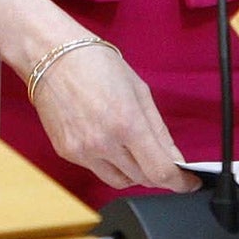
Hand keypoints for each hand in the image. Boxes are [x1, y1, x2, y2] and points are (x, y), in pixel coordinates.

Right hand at [29, 40, 198, 193]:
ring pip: (120, 181)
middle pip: (142, 179)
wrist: (50, 55)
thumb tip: (174, 158)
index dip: (180, 182)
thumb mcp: (139, 90)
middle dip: (158, 173)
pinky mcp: (66, 153)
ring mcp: (82, 151)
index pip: (160, 171)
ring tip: (136, 150)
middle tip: (164, 160)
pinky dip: (111, 163)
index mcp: (126, 123)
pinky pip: (98, 170)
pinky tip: (110, 142)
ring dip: (135, 173)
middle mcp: (103, 143)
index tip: (188, 182)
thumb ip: (158, 129)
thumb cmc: (95, 63)